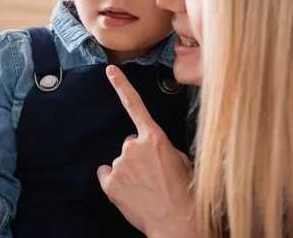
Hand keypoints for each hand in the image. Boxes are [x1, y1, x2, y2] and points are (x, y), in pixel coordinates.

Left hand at [96, 65, 195, 237]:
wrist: (179, 223)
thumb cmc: (186, 192)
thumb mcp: (182, 161)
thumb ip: (161, 147)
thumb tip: (152, 149)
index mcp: (155, 138)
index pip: (135, 105)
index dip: (121, 85)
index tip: (109, 70)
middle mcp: (133, 147)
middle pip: (130, 143)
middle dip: (139, 156)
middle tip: (154, 175)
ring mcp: (120, 164)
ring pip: (120, 161)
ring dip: (130, 171)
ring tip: (146, 187)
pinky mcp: (109, 182)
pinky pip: (107, 174)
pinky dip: (115, 182)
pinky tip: (130, 192)